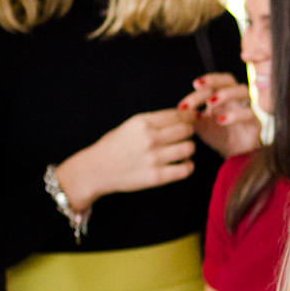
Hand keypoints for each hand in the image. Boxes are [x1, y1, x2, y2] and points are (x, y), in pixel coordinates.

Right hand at [55, 108, 199, 209]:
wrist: (94, 170)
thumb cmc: (113, 147)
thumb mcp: (130, 126)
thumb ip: (153, 122)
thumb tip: (182, 116)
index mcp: (142, 122)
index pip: (178, 114)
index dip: (190, 116)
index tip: (195, 118)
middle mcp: (149, 138)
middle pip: (187, 130)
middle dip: (189, 132)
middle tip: (184, 137)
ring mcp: (153, 158)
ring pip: (189, 148)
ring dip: (188, 149)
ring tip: (181, 151)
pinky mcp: (157, 176)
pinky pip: (186, 169)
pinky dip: (188, 166)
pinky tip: (182, 165)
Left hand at [180, 73, 260, 157]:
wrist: (236, 154)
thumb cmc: (220, 135)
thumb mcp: (201, 126)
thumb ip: (191, 116)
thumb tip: (179, 111)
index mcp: (221, 96)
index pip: (209, 87)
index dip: (195, 94)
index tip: (182, 107)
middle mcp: (235, 98)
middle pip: (228, 80)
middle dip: (212, 80)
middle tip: (197, 85)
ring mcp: (247, 107)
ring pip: (242, 91)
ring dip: (226, 93)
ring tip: (210, 102)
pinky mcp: (256, 121)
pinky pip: (249, 113)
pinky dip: (235, 115)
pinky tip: (220, 120)